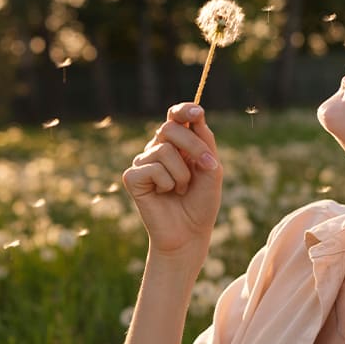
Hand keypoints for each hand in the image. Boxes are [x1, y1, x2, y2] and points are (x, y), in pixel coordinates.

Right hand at [122, 103, 222, 260]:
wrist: (190, 233)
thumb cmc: (201, 202)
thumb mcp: (212, 169)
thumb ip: (205, 143)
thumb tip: (197, 119)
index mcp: (178, 143)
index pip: (176, 116)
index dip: (184, 109)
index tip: (197, 112)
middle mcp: (158, 148)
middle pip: (169, 128)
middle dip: (193, 146)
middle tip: (205, 166)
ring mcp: (143, 162)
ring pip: (164, 150)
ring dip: (182, 174)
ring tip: (181, 189)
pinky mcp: (132, 178)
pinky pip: (153, 169)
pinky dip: (167, 183)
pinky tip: (166, 194)